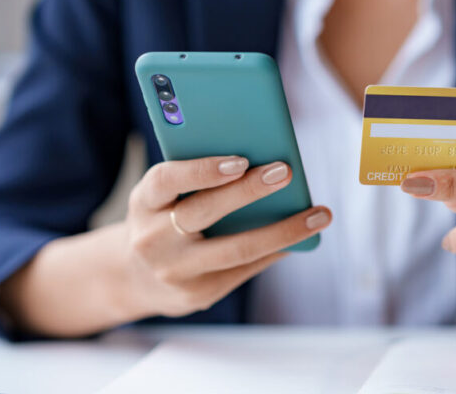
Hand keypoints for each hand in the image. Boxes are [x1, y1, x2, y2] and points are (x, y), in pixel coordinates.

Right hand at [124, 156, 330, 317]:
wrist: (135, 277)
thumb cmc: (164, 219)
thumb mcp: (164, 196)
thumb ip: (197, 180)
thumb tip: (264, 162)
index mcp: (144, 202)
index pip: (167, 180)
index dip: (202, 170)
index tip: (240, 159)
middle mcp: (152, 239)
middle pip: (204, 212)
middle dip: (249, 191)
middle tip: (286, 172)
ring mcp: (174, 271)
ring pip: (236, 249)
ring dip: (284, 231)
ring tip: (319, 214)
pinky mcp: (197, 295)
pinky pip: (245, 269)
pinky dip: (277, 250)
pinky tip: (303, 237)